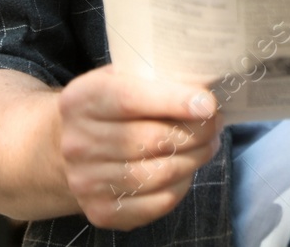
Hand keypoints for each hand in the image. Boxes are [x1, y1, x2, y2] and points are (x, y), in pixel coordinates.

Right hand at [56, 64, 222, 229]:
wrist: (73, 147)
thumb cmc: (113, 106)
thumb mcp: (124, 78)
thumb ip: (156, 77)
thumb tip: (207, 85)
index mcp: (82, 99)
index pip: (130, 100)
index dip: (174, 101)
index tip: (209, 104)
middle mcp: (77, 143)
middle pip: (152, 140)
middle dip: (196, 132)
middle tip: (216, 123)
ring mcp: (86, 181)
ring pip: (159, 174)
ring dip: (195, 158)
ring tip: (208, 144)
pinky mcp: (101, 211)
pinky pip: (157, 202)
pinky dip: (181, 185)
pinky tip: (187, 169)